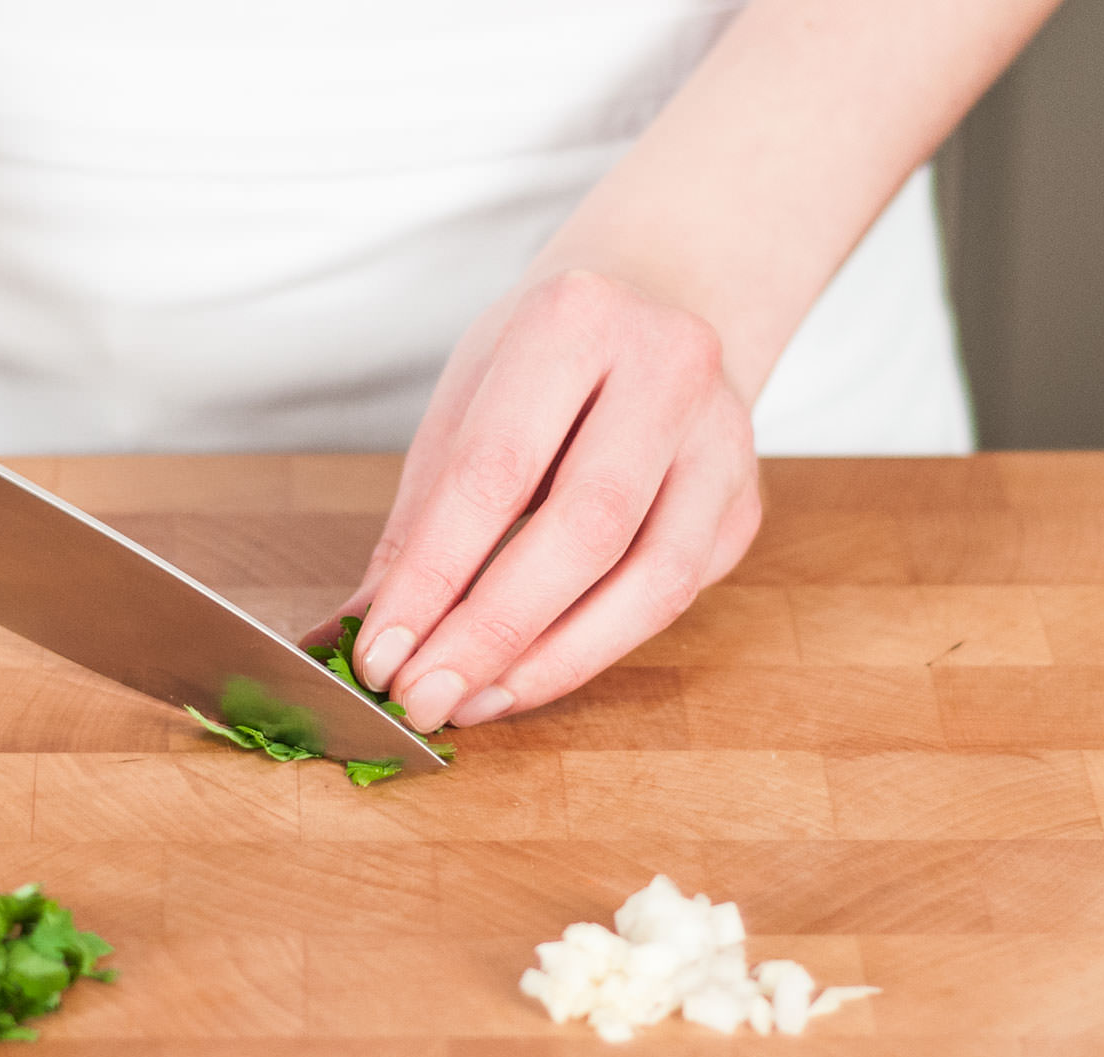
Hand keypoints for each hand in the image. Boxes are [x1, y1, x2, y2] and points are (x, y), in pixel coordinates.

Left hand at [326, 270, 761, 731]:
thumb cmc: (540, 362)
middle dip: (492, 632)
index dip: (433, 578)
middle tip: (423, 699)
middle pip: (584, 530)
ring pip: (651, 581)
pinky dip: (591, 651)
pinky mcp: (744, 506)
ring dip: (551, 661)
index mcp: (575, 322)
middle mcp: (668, 368)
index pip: (494, 473)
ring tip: (471, 703)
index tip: (381, 655)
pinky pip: (671, 599)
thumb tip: (358, 633)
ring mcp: (722, 439)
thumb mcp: (464, 407)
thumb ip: (419, 522)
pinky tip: (523, 680)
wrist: (658, 306)